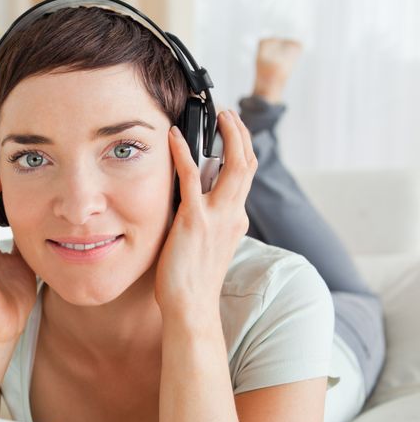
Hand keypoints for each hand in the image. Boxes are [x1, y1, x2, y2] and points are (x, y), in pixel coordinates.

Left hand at [154, 111, 257, 323]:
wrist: (190, 307)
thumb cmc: (191, 281)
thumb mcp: (205, 245)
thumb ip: (205, 220)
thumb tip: (189, 201)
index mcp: (235, 220)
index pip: (246, 177)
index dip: (242, 149)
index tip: (232, 132)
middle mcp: (233, 215)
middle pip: (248, 164)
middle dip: (241, 134)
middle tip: (228, 113)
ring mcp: (217, 217)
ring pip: (234, 165)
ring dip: (227, 135)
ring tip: (216, 116)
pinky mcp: (195, 221)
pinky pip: (190, 178)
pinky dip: (182, 153)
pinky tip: (173, 137)